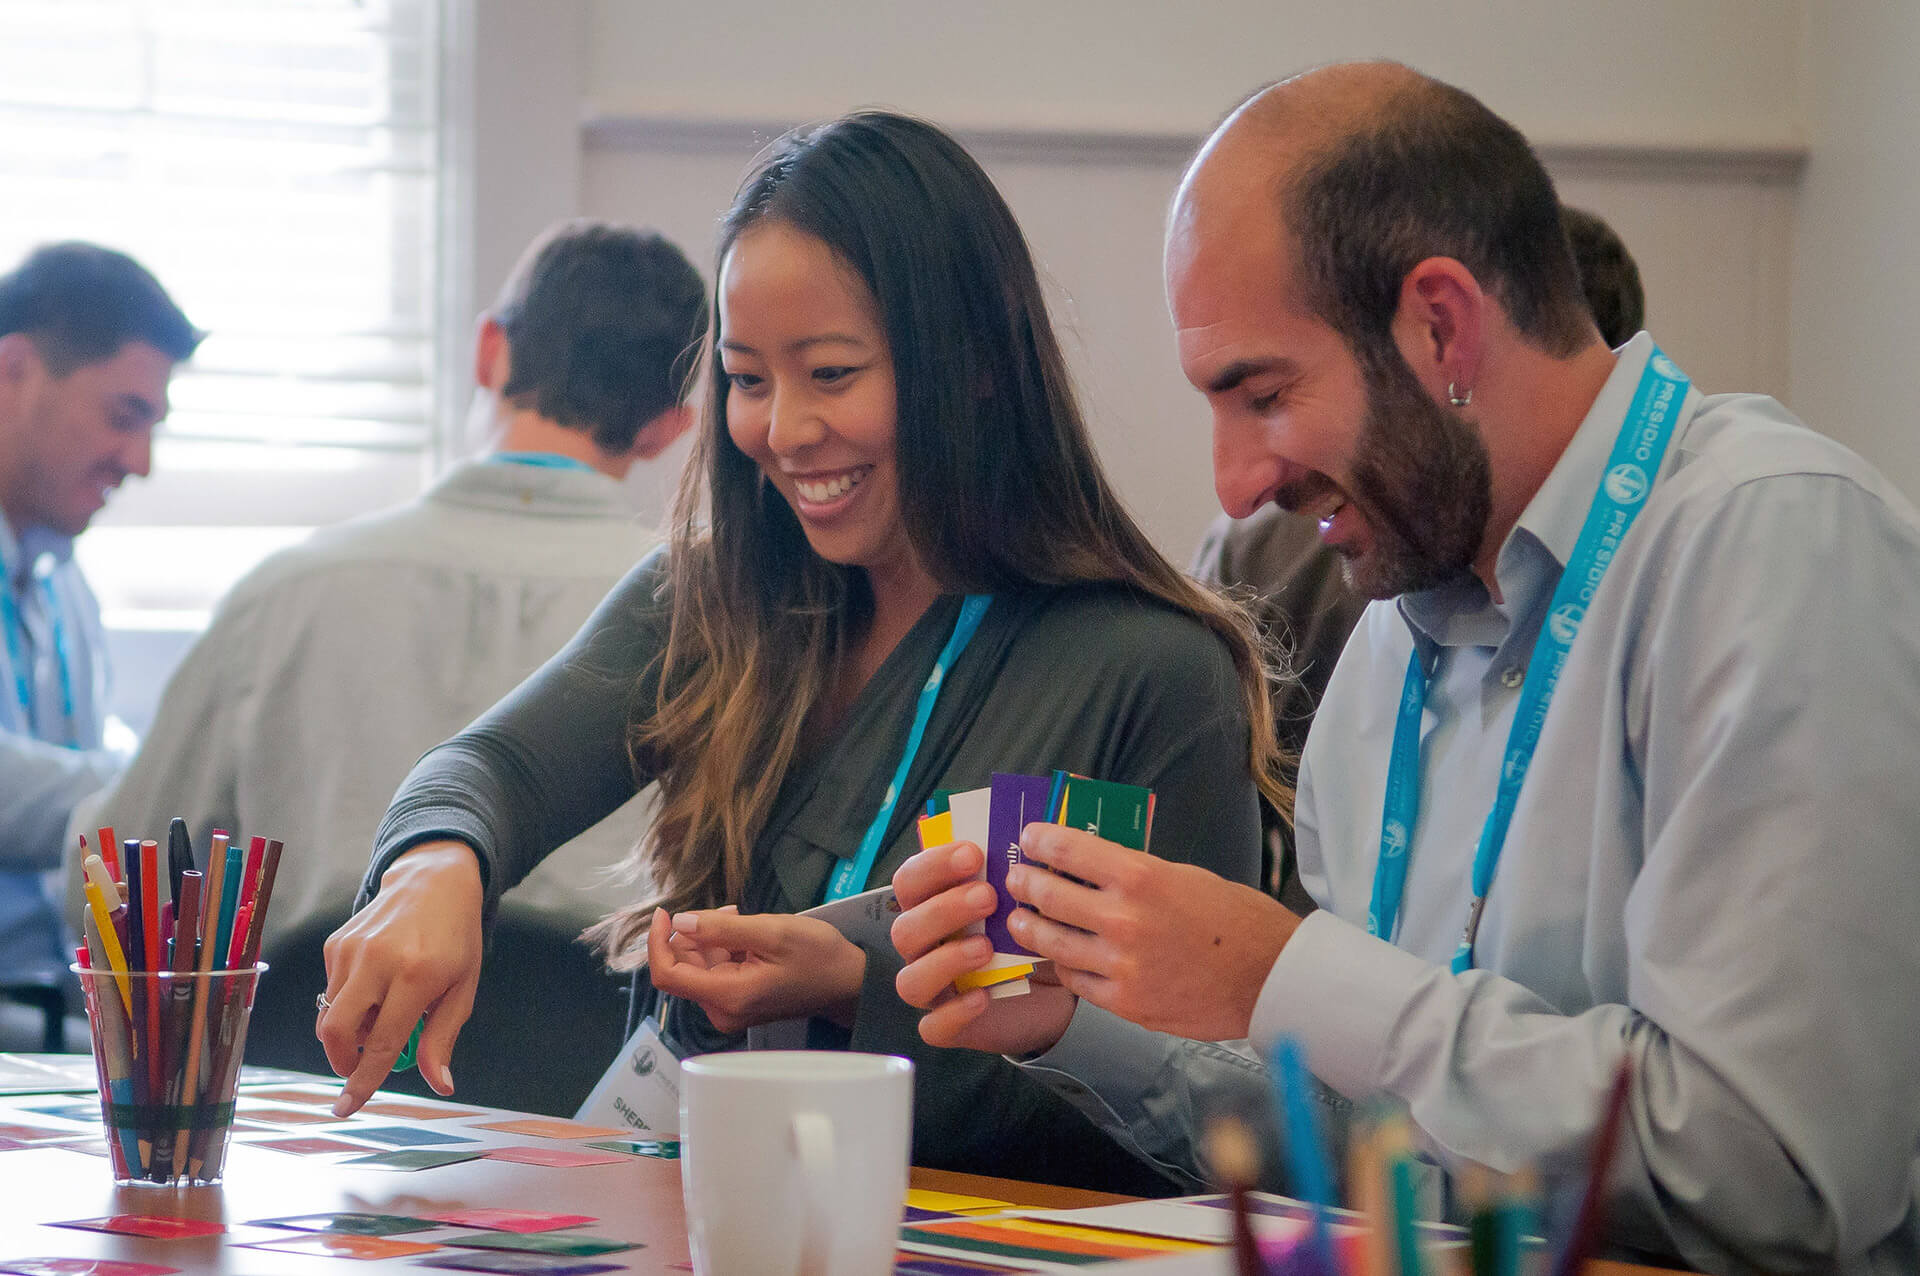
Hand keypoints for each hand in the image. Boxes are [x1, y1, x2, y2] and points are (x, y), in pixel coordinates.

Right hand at [317, 841, 483, 1115]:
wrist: (434, 881)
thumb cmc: (455, 938)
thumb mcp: (462, 987)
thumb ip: (443, 1037)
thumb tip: (439, 1085)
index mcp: (416, 975)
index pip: (381, 1042)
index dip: (362, 1081)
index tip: (345, 1108)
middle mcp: (377, 961)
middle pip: (337, 1031)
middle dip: (342, 1061)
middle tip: (361, 1065)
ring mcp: (351, 950)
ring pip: (331, 1014)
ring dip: (351, 1030)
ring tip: (383, 1013)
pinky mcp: (336, 943)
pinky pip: (331, 990)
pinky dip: (348, 1002)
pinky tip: (375, 985)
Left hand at [647, 907, 866, 1033]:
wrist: (848, 984)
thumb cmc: (817, 956)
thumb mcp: (772, 932)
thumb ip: (721, 929)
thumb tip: (679, 924)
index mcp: (727, 996)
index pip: (667, 974)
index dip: (658, 942)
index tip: (666, 912)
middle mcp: (722, 1010)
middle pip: (683, 968)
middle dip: (696, 935)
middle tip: (730, 913)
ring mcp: (729, 1009)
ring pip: (699, 967)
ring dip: (712, 939)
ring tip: (742, 921)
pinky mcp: (737, 1003)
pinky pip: (715, 972)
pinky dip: (722, 949)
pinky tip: (746, 935)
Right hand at [890, 841, 1076, 1056]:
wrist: (1055, 989)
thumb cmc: (1029, 932)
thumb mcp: (1029, 899)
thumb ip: (1020, 871)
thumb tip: (1032, 834)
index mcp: (932, 906)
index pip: (909, 880)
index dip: (933, 865)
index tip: (974, 853)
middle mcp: (925, 948)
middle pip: (904, 929)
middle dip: (943, 910)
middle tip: (988, 896)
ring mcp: (934, 989)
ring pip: (910, 981)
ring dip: (945, 960)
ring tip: (986, 947)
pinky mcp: (951, 1026)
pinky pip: (934, 1028)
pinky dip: (955, 1013)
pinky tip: (983, 996)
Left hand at [1006, 823, 1298, 1040]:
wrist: (1270, 977)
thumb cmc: (1235, 919)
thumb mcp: (1183, 875)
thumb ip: (1134, 871)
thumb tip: (1090, 862)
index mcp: (1140, 877)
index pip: (1068, 850)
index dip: (1041, 842)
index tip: (1029, 839)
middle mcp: (1123, 920)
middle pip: (1049, 896)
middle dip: (1025, 884)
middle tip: (1017, 880)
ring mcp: (1121, 966)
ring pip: (1053, 943)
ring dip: (1030, 927)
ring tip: (1021, 920)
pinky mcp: (1126, 1003)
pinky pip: (1076, 981)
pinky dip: (1063, 966)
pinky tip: (1059, 956)